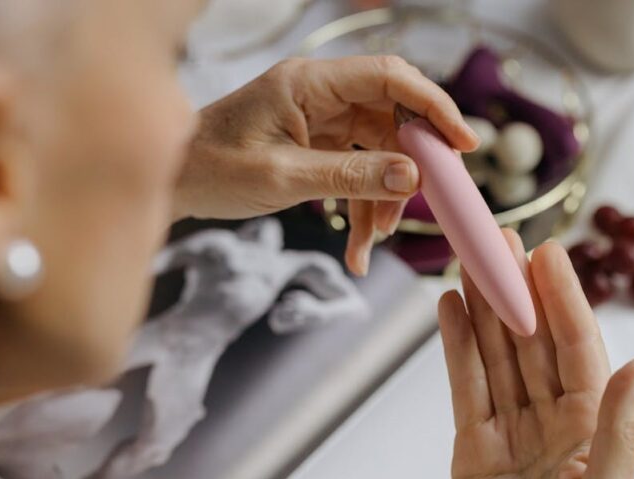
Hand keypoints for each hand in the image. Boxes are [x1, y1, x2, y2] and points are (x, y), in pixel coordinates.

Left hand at [175, 56, 480, 275]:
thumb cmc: (211, 169)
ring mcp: (318, 120)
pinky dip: (361, 206)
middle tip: (430, 203)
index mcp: (309, 83)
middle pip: (391, 117)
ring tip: (374, 240)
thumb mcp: (283, 177)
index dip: (433, 106)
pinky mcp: (313, 145)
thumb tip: (411, 177)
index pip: (389, 78)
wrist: (170, 182)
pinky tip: (358, 247)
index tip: (463, 143)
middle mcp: (319, 94)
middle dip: (412, 164)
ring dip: (384, 197)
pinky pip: (355, 170)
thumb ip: (349, 176)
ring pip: (377, 150)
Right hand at [438, 230, 633, 478]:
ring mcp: (510, 430)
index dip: (562, 299)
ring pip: (495, 355)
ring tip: (469, 263)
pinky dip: (456, 346)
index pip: (576, 348)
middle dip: (514, 291)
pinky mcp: (472, 444)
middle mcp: (553, 421)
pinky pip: (464, 384)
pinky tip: (451, 311)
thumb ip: (619, 427)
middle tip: (497, 242)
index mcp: (592, 429)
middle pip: (531, 342)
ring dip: (483, 308)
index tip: (545, 255)